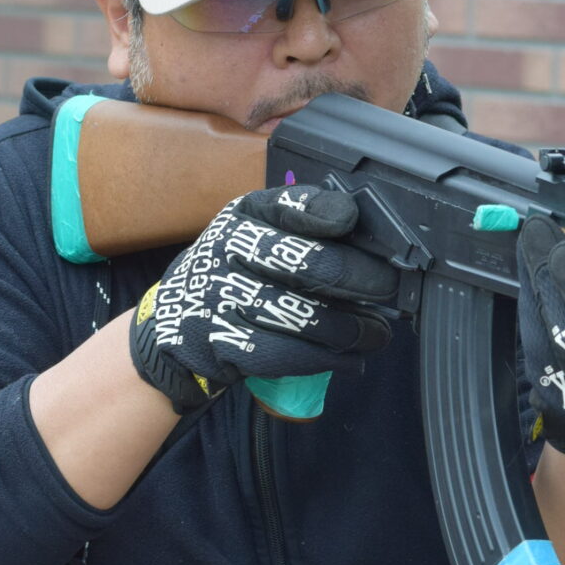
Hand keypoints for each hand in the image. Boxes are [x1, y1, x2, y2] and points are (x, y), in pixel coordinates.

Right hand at [130, 184, 397, 413]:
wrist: (177, 323)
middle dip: (362, 279)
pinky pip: (290, 355)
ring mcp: (225, 300)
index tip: (354, 224)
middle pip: (310, 265)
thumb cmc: (237, 272)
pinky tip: (351, 359)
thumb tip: (375, 244)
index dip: (328, 214)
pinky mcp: (227, 344)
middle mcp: (231, 251)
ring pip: (306, 317)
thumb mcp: (256, 235)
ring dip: (354, 329)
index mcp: (245, 216)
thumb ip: (305, 231)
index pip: (291, 205)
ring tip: (377, 334)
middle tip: (387, 289)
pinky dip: (330, 359)